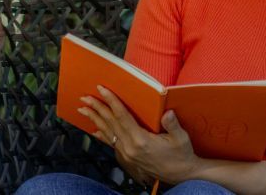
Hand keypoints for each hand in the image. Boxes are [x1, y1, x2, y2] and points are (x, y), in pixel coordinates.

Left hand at [77, 85, 200, 184]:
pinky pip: (111, 143)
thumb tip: (167, 113)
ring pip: (107, 132)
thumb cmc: (181, 155)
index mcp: (141, 141)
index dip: (111, 101)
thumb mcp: (181, 138)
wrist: (181, 174)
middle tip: (86, 97)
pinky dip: (101, 134)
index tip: (102, 90)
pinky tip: (94, 130)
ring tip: (83, 109)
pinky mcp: (128, 157)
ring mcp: (127, 153)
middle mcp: (130, 147)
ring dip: (95, 119)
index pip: (122, 116)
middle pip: (110, 123)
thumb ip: (173, 125)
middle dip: (97, 108)